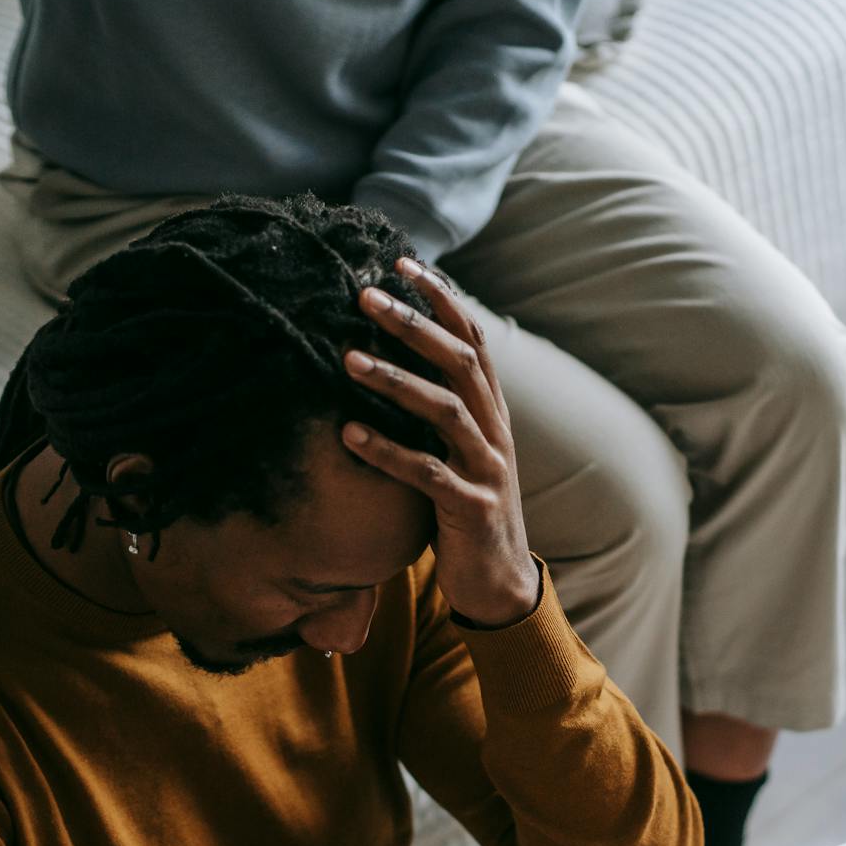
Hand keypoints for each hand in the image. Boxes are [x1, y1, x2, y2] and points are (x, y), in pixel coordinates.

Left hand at [340, 259, 539, 628]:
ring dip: (393, 383)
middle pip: (460, 362)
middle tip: (364, 297)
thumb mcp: (459, 451)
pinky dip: (387, 452)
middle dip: (412, 325)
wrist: (500, 583)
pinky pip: (427, 474)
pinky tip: (347, 436)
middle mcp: (495, 431)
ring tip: (345, 361)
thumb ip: (440, 407)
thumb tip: (396, 356)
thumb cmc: (465, 508)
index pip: (473, 338)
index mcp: (492, 411)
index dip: (441, 297)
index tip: (401, 262)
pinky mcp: (470, 509)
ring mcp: (486, 470)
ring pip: (444, 411)